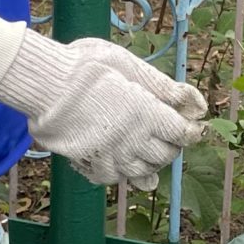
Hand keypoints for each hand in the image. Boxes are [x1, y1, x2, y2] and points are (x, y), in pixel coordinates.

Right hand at [0, 29, 205, 189]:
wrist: (44, 84)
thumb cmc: (86, 66)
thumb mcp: (130, 65)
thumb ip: (165, 88)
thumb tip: (199, 106)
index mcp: (145, 113)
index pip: (181, 134)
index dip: (190, 131)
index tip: (189, 125)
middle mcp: (131, 141)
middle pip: (166, 155)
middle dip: (171, 145)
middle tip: (163, 131)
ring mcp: (110, 157)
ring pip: (143, 172)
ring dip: (150, 161)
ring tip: (143, 145)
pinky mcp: (90, 166)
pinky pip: (115, 178)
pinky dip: (122, 171)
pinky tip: (119, 156)